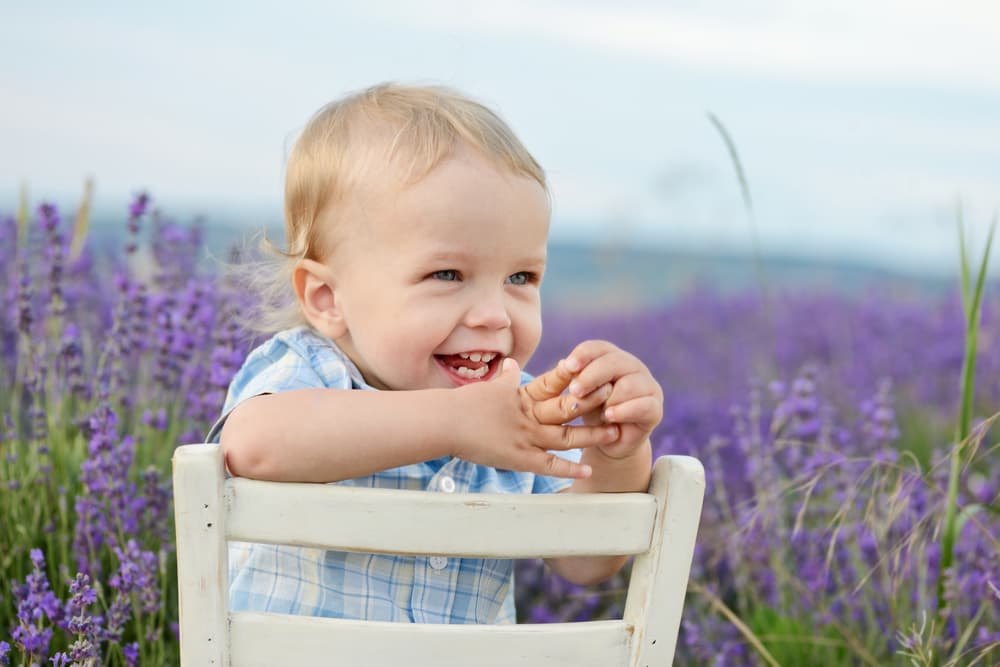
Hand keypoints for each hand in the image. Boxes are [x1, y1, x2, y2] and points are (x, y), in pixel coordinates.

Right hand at [451, 358, 618, 478]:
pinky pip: (548, 465)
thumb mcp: (490, 387)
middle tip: (619, 399)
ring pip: (566, 437)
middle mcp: (528, 415)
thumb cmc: (466, 404)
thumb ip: (504, 377)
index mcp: (523, 395)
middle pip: (568, 409)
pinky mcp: (518, 458)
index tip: (602, 374)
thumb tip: (508, 362)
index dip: (581, 380)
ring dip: (591, 435)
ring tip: (616, 433)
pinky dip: (569, 468)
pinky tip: (588, 468)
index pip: (557, 384)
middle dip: (594, 404)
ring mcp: (524, 437)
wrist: (446, 422)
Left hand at [559, 340, 662, 458]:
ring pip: (628, 384)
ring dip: (608, 399)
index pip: (599, 348)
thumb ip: (574, 379)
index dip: (583, 355)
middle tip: (575, 391)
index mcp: (613, 358)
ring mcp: (648, 387)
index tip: (568, 367)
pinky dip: (623, 411)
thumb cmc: (593, 411)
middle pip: (613, 362)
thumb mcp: (580, 394)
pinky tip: (609, 417)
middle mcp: (633, 367)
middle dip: (591, 376)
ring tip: (596, 412)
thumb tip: (562, 365)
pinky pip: (642, 405)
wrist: (609, 441)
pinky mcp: (656, 409)